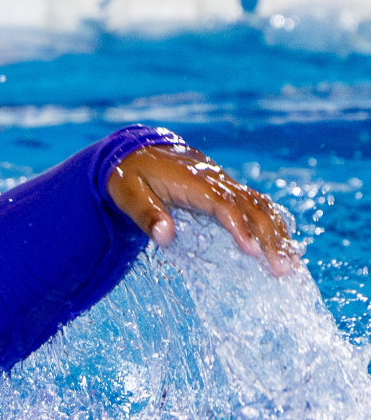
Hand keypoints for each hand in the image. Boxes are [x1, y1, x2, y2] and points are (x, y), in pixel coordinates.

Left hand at [107, 144, 297, 276]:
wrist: (136, 151)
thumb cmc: (129, 176)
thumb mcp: (128, 195)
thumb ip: (146, 215)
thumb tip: (164, 237)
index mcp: (192, 181)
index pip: (222, 206)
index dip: (239, 227)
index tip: (252, 251)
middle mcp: (215, 180)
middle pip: (251, 208)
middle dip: (269, 238)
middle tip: (282, 269)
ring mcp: (224, 183)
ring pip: (260, 206)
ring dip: (278, 234)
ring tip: (291, 264)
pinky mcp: (226, 189)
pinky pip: (256, 204)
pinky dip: (273, 222)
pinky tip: (284, 243)